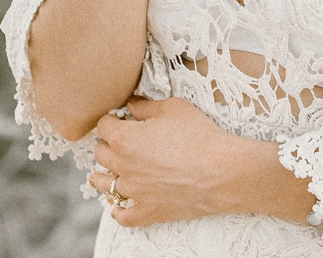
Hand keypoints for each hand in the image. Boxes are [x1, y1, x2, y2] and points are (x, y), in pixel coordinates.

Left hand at [89, 97, 313, 226]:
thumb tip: (131, 105)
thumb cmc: (199, 136)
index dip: (111, 119)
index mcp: (125, 139)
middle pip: (100, 154)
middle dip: (107, 144)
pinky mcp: (148, 211)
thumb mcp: (173, 108)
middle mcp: (123, 166)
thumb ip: (145, 106)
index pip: (103, 126)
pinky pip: (124, 216)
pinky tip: (119, 208)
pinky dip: (119, 212)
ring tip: (103, 175)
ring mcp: (134, 191)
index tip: (118, 119)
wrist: (222, 171)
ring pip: (105, 186)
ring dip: (102, 177)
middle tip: (117, 141)